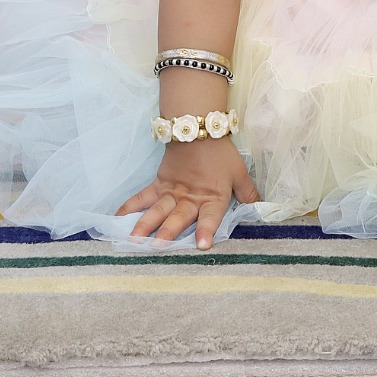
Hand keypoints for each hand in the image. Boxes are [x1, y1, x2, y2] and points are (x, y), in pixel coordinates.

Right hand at [117, 137, 259, 248]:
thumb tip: (259, 208)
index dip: (206, 230)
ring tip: (134, 240)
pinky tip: (117, 220)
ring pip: (158, 210)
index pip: (211, 216)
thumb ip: (248, 193)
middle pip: (179, 216)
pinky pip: (142, 197)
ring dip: (145, 225)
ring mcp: (172, 191)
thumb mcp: (239, 173)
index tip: (202, 245)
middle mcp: (190, 198)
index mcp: (213, 197)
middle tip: (158, 247)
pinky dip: (129, 207)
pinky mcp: (159, 184)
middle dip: (169, 232)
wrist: (199, 129)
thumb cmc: (221, 154)